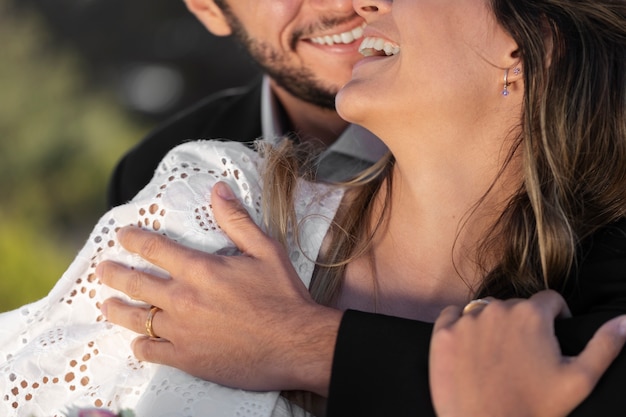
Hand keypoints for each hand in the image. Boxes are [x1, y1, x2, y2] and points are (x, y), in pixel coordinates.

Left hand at [97, 182, 341, 394]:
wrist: (295, 344)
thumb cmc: (283, 297)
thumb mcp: (266, 251)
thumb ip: (237, 220)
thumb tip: (218, 190)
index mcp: (200, 270)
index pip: (156, 249)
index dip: (135, 240)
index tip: (122, 236)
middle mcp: (184, 300)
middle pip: (137, 283)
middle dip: (116, 273)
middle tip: (103, 269)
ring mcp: (182, 332)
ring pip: (137, 319)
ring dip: (118, 309)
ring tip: (107, 304)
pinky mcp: (187, 359)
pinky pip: (152, 352)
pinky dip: (141, 346)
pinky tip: (138, 342)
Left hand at [429, 290, 625, 416]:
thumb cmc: (535, 409)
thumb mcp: (579, 380)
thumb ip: (604, 345)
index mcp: (532, 315)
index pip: (550, 300)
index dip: (557, 318)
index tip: (553, 338)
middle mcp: (496, 309)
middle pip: (516, 306)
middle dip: (523, 324)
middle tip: (524, 357)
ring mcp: (466, 319)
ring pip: (485, 310)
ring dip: (492, 324)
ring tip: (497, 356)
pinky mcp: (442, 333)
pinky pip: (452, 315)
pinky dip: (460, 326)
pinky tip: (470, 350)